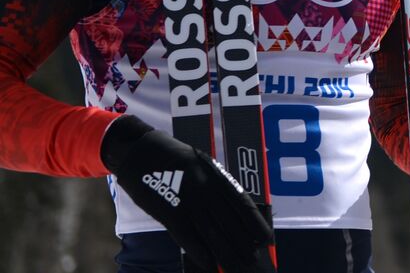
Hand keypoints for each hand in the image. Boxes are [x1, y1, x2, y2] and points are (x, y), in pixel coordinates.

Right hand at [101, 116, 272, 272]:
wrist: (140, 150)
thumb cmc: (172, 156)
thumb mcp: (201, 164)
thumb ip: (216, 183)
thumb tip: (233, 206)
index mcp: (216, 175)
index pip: (242, 203)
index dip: (255, 223)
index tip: (266, 238)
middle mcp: (206, 188)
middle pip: (229, 221)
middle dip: (243, 243)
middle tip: (253, 259)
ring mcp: (187, 200)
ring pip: (212, 231)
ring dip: (225, 251)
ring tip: (237, 265)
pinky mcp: (168, 210)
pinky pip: (186, 234)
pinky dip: (198, 250)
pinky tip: (209, 263)